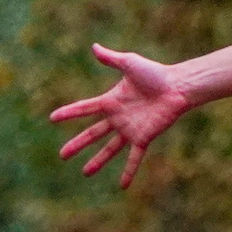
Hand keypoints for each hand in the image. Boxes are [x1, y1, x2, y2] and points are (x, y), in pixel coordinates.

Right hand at [51, 44, 190, 187]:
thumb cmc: (156, 73)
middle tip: (62, 155)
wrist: (178, 86)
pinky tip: (123, 185)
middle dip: (77, 144)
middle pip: (93, 133)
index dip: (69, 113)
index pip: (85, 108)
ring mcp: (130, 129)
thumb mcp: (130, 64)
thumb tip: (94, 46)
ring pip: (110, 149)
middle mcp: (118, 117)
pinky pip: (134, 157)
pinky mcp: (144, 137)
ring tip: (85, 173)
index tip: (53, 118)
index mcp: (111, 100)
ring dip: (98, 161)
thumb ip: (111, 58)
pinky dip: (129, 171)